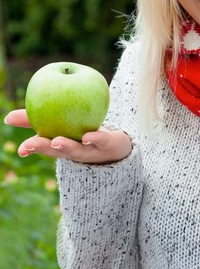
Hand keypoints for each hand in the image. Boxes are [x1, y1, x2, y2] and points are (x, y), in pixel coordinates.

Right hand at [4, 109, 132, 163]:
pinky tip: (88, 136)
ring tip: (56, 141)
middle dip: (44, 148)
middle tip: (30, 145)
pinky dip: (95, 139)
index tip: (21, 149)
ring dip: (67, 147)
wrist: (119, 145)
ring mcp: (92, 150)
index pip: (45, 147)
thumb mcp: (61, 123)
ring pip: (78, 150)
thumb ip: (37, 118)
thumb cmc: (83, 133)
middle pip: (58, 151)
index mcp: (63, 145)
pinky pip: (102, 141)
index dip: (33, 148)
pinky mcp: (109, 144)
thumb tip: (7, 117)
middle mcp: (76, 151)